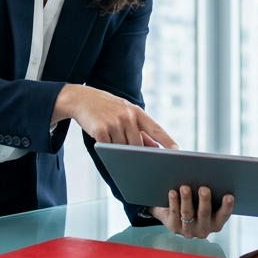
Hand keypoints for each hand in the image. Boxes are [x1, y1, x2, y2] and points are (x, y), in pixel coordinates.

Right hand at [54, 84, 175, 147]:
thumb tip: (154, 148)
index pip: (156, 129)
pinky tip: (103, 140)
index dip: (167, 140)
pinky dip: (107, 149)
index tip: (176, 151)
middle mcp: (127, 116)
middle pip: (138, 145)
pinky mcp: (100, 130)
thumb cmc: (107, 107)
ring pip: (123, 149)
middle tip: (136, 159)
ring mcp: (113, 123)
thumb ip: (140, 130)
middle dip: (137, 154)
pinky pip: (108, 148)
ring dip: (120, 151)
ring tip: (112, 140)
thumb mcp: (125, 113)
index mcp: (136, 112)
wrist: (81, 98)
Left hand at [149, 185, 233, 238]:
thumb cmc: (195, 203)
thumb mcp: (204, 200)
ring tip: (185, 187)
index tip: (229, 196)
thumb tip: (213, 173)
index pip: (223, 215)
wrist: (174, 215)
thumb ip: (211, 192)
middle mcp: (203, 229)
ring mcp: (188, 230)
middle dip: (204, 201)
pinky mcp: (174, 227)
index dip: (227, 206)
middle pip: (204, 213)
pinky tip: (172, 192)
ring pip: (187, 213)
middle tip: (204, 189)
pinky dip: (173, 202)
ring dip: (186, 199)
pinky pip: (174, 214)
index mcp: (216, 223)